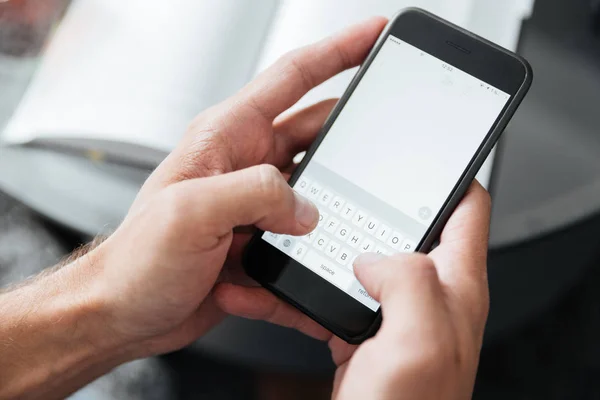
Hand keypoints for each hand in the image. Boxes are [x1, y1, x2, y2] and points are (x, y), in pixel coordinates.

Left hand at [84, 17, 388, 356]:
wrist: (124, 312)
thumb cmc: (137, 260)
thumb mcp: (190, 213)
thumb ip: (256, 194)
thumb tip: (305, 206)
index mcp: (227, 137)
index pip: (293, 77)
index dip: (339, 52)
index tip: (374, 35)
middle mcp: (246, 164)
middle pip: (318, 134)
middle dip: (351, 144)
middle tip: (382, 157)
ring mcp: (257, 203)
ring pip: (319, 192)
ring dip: (330, 214)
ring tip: (328, 238)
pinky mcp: (263, 240)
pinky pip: (302, 243)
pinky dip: (301, 263)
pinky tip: (276, 285)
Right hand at [216, 182, 490, 398]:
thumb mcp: (419, 341)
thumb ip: (408, 280)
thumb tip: (374, 257)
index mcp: (452, 286)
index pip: (465, 208)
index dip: (445, 173)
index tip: (415, 152)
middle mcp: (425, 295)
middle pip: (399, 227)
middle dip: (363, 204)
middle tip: (329, 187)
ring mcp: (390, 313)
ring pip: (355, 258)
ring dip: (319, 245)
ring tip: (284, 232)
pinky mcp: (359, 331)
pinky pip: (325, 295)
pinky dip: (295, 288)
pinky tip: (265, 285)